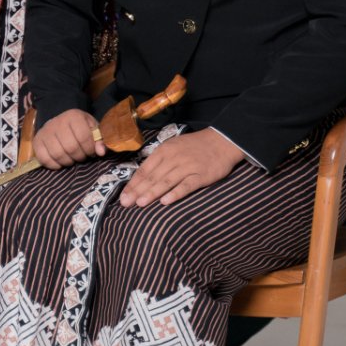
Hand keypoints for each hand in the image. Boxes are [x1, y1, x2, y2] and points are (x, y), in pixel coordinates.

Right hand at [32, 109, 106, 168]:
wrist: (61, 123)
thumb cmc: (79, 128)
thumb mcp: (92, 129)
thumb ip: (99, 140)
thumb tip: (101, 152)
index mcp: (73, 116)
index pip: (84, 137)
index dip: (90, 148)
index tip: (91, 151)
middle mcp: (57, 122)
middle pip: (70, 147)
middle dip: (79, 156)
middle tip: (81, 156)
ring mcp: (45, 132)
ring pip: (58, 154)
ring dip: (68, 161)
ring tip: (72, 158)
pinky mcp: (37, 141)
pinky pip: (44, 159)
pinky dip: (54, 165)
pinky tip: (60, 162)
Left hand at [119, 129, 243, 208]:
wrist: (222, 141)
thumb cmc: (195, 146)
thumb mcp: (174, 146)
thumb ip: (159, 160)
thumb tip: (142, 177)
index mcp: (164, 150)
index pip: (144, 169)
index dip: (133, 184)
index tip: (123, 196)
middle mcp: (174, 158)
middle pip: (153, 177)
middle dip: (138, 191)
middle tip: (126, 203)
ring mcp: (188, 167)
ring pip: (166, 181)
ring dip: (152, 193)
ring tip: (141, 203)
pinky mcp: (201, 176)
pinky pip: (186, 186)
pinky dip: (176, 193)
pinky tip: (166, 201)